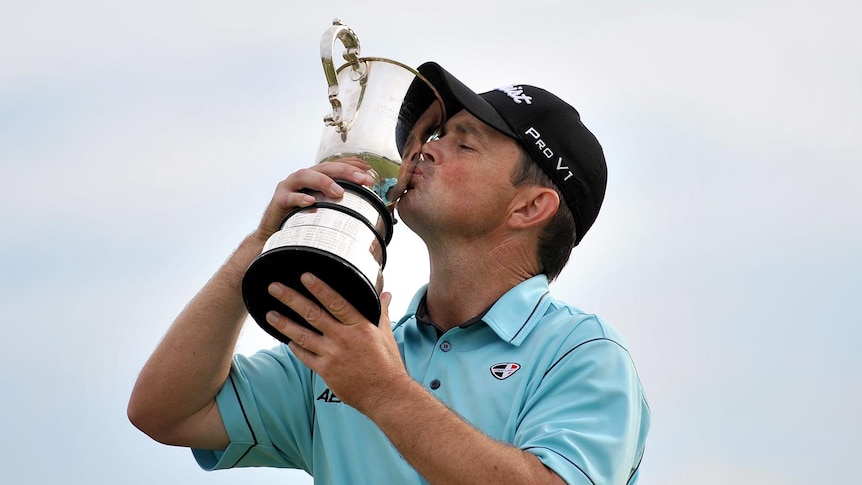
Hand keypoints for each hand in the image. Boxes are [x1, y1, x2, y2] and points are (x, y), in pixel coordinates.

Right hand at [254, 159, 376, 243]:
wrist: (274, 233)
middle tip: (364, 179)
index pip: (335, 166)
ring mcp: (288, 187)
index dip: (352, 165)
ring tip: (339, 192)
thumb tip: (364, 207)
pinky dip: (300, 198)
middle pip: (324, 167)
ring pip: (305, 175)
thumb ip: (336, 203)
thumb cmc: (300, 219)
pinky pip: (289, 197)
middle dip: (345, 171)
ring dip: (324, 182)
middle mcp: (301, 178)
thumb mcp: (321, 209)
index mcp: (314, 177)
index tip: (370, 170)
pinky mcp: (278, 200)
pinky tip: (311, 202)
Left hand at [264, 273, 409, 413]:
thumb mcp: (385, 334)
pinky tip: (286, 340)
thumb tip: (386, 294)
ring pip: (303, 336)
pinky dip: (295, 347)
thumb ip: (381, 311)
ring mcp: (332, 355)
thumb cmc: (387, 363)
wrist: (385, 394)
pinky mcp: (325, 371)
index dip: (319, 288)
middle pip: (313, 314)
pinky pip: (305, 356)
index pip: (336, 302)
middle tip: (275, 288)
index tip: (305, 277)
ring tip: (270, 314)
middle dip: (291, 299)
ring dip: (284, 324)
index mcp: (359, 326)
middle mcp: (343, 338)